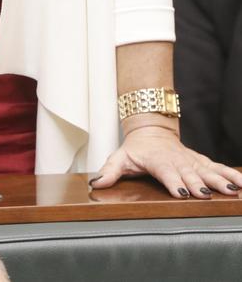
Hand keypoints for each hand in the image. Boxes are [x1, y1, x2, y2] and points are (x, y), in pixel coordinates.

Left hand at [89, 126, 241, 198]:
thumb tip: (96, 183)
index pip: (165, 171)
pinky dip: (229, 174)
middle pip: (188, 172)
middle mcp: (176, 159)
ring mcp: (189, 160)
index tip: (182, 192)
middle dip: (198, 183)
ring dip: (218, 179)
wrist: (151, 130)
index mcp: (157, 159)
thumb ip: (109, 171)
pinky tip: (241, 183)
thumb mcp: (120, 157)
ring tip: (232, 189)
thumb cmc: (136, 148)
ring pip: (206, 169)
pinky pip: (216, 167)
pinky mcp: (199, 161)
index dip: (173, 181)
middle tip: (206, 194)